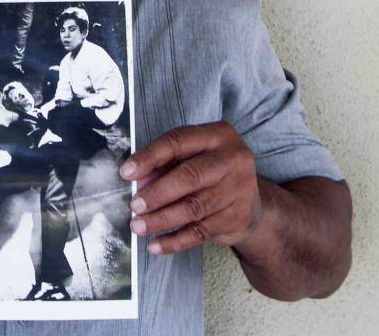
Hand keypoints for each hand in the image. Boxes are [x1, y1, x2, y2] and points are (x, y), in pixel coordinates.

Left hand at [120, 122, 260, 254]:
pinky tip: (156, 244)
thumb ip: (163, 165)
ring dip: (161, 219)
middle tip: (134, 205)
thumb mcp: (190, 158)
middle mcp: (233, 159)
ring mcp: (240, 189)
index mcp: (218, 135)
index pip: (177, 141)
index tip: (126, 173)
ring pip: (194, 207)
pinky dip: (175, 240)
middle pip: (189, 176)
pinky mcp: (239, 217)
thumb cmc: (210, 173)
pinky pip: (201, 232)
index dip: (149, 157)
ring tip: (138, 226)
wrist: (251, 202)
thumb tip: (136, 180)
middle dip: (157, 193)